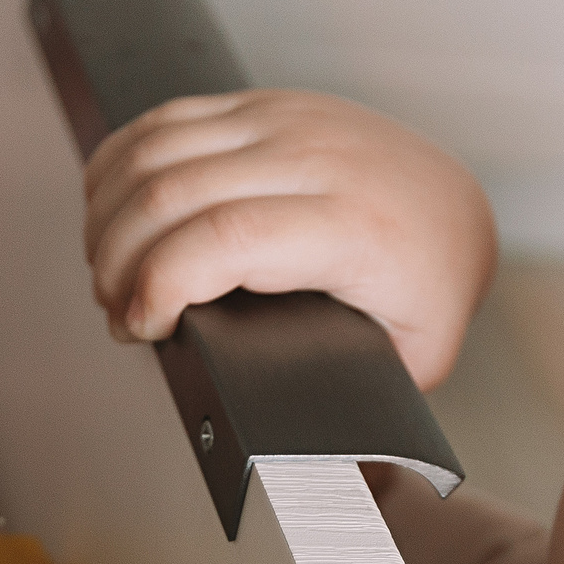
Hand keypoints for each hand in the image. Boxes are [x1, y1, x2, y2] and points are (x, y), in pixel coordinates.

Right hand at [83, 90, 496, 391]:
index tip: (141, 327)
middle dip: (119, 261)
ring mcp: (285, 122)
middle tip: (116, 313)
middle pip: (171, 192)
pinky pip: (165, 120)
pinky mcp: (261, 105)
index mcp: (353, 225)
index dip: (160, 283)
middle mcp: (315, 160)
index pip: (226, 238)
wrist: (454, 205)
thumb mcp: (412, 358)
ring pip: (156, 150)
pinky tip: (111, 211)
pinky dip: (119, 165)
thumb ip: (355, 394)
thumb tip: (300, 457)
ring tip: (109, 273)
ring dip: (109, 216)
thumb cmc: (430, 284)